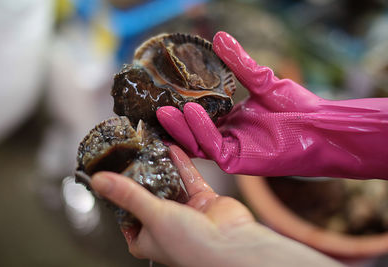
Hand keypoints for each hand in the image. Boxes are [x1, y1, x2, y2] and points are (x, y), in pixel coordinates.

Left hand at [91, 145, 340, 266]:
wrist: (233, 247)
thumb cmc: (190, 245)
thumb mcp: (151, 217)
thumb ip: (128, 196)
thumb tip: (99, 181)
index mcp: (148, 239)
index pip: (127, 218)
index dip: (119, 199)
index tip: (112, 177)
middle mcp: (166, 226)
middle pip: (149, 197)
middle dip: (142, 177)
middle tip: (130, 155)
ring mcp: (186, 212)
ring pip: (170, 185)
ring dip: (162, 167)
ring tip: (149, 147)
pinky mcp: (204, 200)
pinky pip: (189, 179)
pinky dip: (181, 164)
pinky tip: (171, 148)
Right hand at [156, 31, 387, 178]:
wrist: (322, 126)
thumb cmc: (298, 107)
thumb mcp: (262, 80)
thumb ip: (239, 63)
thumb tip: (219, 37)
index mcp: (230, 121)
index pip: (198, 118)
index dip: (180, 110)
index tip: (164, 95)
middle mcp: (227, 137)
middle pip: (192, 133)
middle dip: (173, 122)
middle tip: (156, 106)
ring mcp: (231, 150)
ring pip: (197, 143)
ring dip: (181, 128)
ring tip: (165, 110)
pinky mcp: (238, 161)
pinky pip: (213, 148)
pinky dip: (201, 131)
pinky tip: (193, 113)